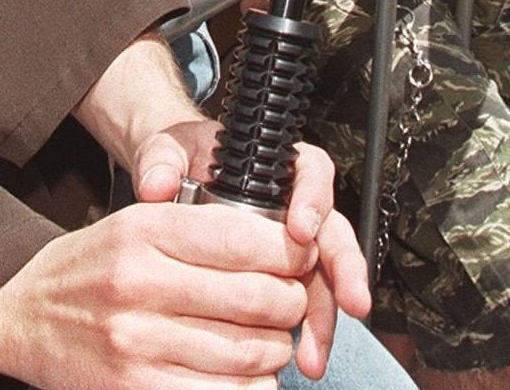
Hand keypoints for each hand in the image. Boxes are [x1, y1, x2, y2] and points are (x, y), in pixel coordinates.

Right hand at [0, 193, 311, 388]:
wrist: (20, 315)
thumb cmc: (88, 268)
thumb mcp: (137, 223)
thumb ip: (203, 229)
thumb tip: (284, 246)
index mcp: (144, 230)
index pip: (247, 239)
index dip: (290, 251)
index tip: (299, 258)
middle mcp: (138, 284)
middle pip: (258, 298)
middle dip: (290, 303)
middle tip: (288, 302)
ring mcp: (136, 343)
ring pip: (249, 353)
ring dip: (274, 349)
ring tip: (265, 339)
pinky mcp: (134, 388)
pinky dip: (249, 387)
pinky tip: (242, 374)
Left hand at [133, 126, 369, 380]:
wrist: (170, 181)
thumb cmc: (179, 159)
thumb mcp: (167, 150)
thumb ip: (161, 159)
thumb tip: (157, 184)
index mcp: (278, 166)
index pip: (311, 173)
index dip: (314, 199)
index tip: (301, 230)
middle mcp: (296, 206)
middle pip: (333, 234)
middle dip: (346, 271)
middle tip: (353, 302)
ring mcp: (293, 246)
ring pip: (323, 278)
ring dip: (324, 317)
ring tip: (314, 355)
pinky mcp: (284, 278)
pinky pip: (304, 304)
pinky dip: (305, 333)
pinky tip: (301, 360)